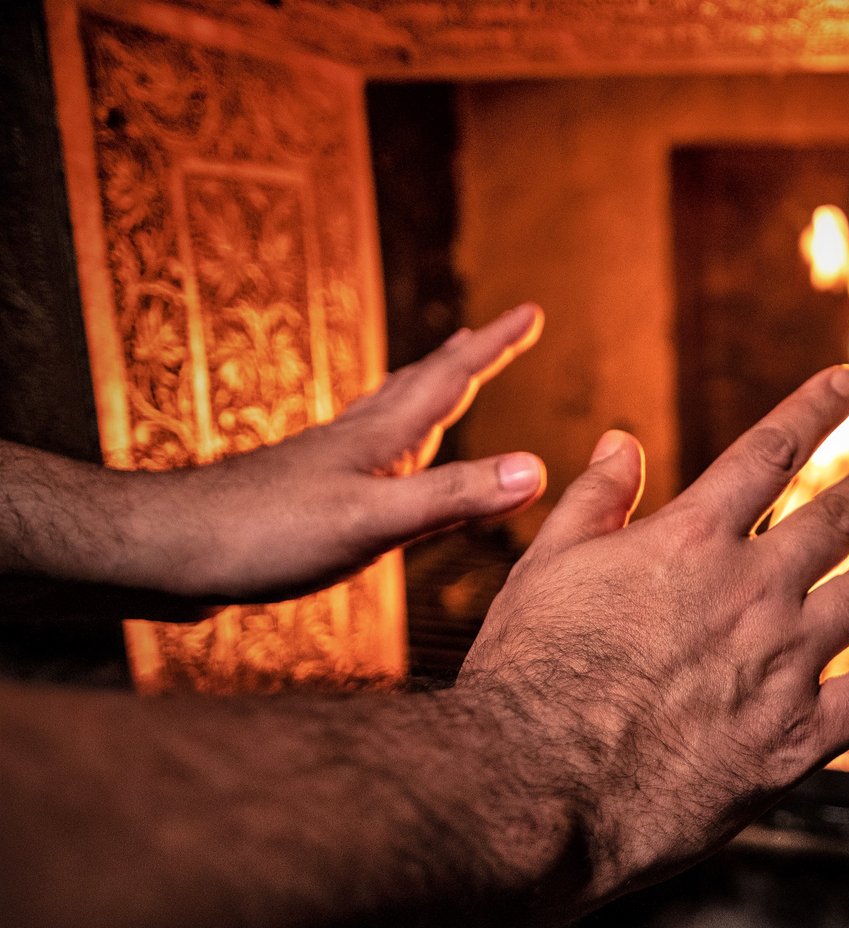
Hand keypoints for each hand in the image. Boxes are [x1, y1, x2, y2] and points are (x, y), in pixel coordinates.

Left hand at [132, 305, 547, 602]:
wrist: (167, 551)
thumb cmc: (262, 534)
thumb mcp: (373, 521)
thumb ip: (453, 496)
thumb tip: (537, 468)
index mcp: (381, 439)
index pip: (451, 380)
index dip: (496, 346)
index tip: (531, 310)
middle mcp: (357, 440)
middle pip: (423, 383)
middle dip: (469, 356)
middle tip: (501, 330)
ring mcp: (329, 463)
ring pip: (394, 412)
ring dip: (430, 389)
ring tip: (448, 376)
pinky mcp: (307, 494)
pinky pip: (371, 452)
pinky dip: (396, 439)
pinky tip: (377, 457)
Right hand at [461, 366, 848, 901]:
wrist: (537, 784)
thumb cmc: (529, 676)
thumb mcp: (546, 567)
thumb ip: (594, 500)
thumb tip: (620, 439)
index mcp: (690, 540)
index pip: (768, 454)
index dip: (815, 410)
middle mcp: (751, 589)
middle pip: (840, 514)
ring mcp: (782, 662)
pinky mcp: (796, 737)